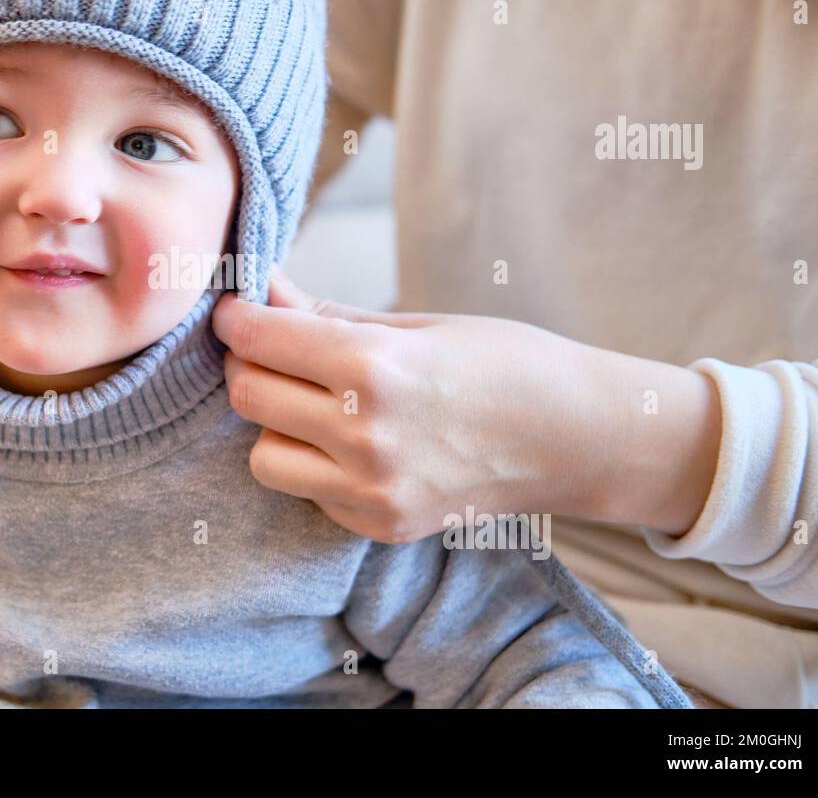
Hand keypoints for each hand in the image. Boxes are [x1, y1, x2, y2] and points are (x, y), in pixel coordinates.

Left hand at [212, 266, 720, 542]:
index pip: (260, 340)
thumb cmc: (507, 363)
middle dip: (251, 364)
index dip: (237, 317)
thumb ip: (329, 316)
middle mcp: (365, 437)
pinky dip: (315, 465)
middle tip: (276, 349)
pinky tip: (355, 443)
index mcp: (375, 370)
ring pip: (263, 456)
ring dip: (274, 424)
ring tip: (315, 403)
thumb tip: (265, 292)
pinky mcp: (380, 526)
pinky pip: (308, 492)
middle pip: (248, 396)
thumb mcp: (418, 325)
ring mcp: (372, 492)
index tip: (238, 310)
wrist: (580, 440)